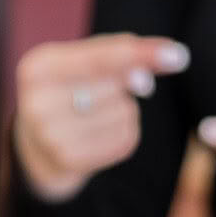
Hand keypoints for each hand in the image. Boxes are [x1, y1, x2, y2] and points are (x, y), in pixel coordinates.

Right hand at [13, 34, 189, 199]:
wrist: (36, 145)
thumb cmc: (66, 91)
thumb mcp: (79, 62)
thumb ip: (118, 55)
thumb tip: (155, 73)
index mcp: (36, 68)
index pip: (98, 58)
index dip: (140, 55)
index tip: (179, 57)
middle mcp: (36, 103)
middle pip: (116, 85)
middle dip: (121, 85)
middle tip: (95, 93)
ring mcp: (50, 136)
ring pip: (124, 111)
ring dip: (123, 109)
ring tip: (92, 115)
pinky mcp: (69, 162)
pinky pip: (126, 138)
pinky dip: (124, 132)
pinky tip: (99, 133)